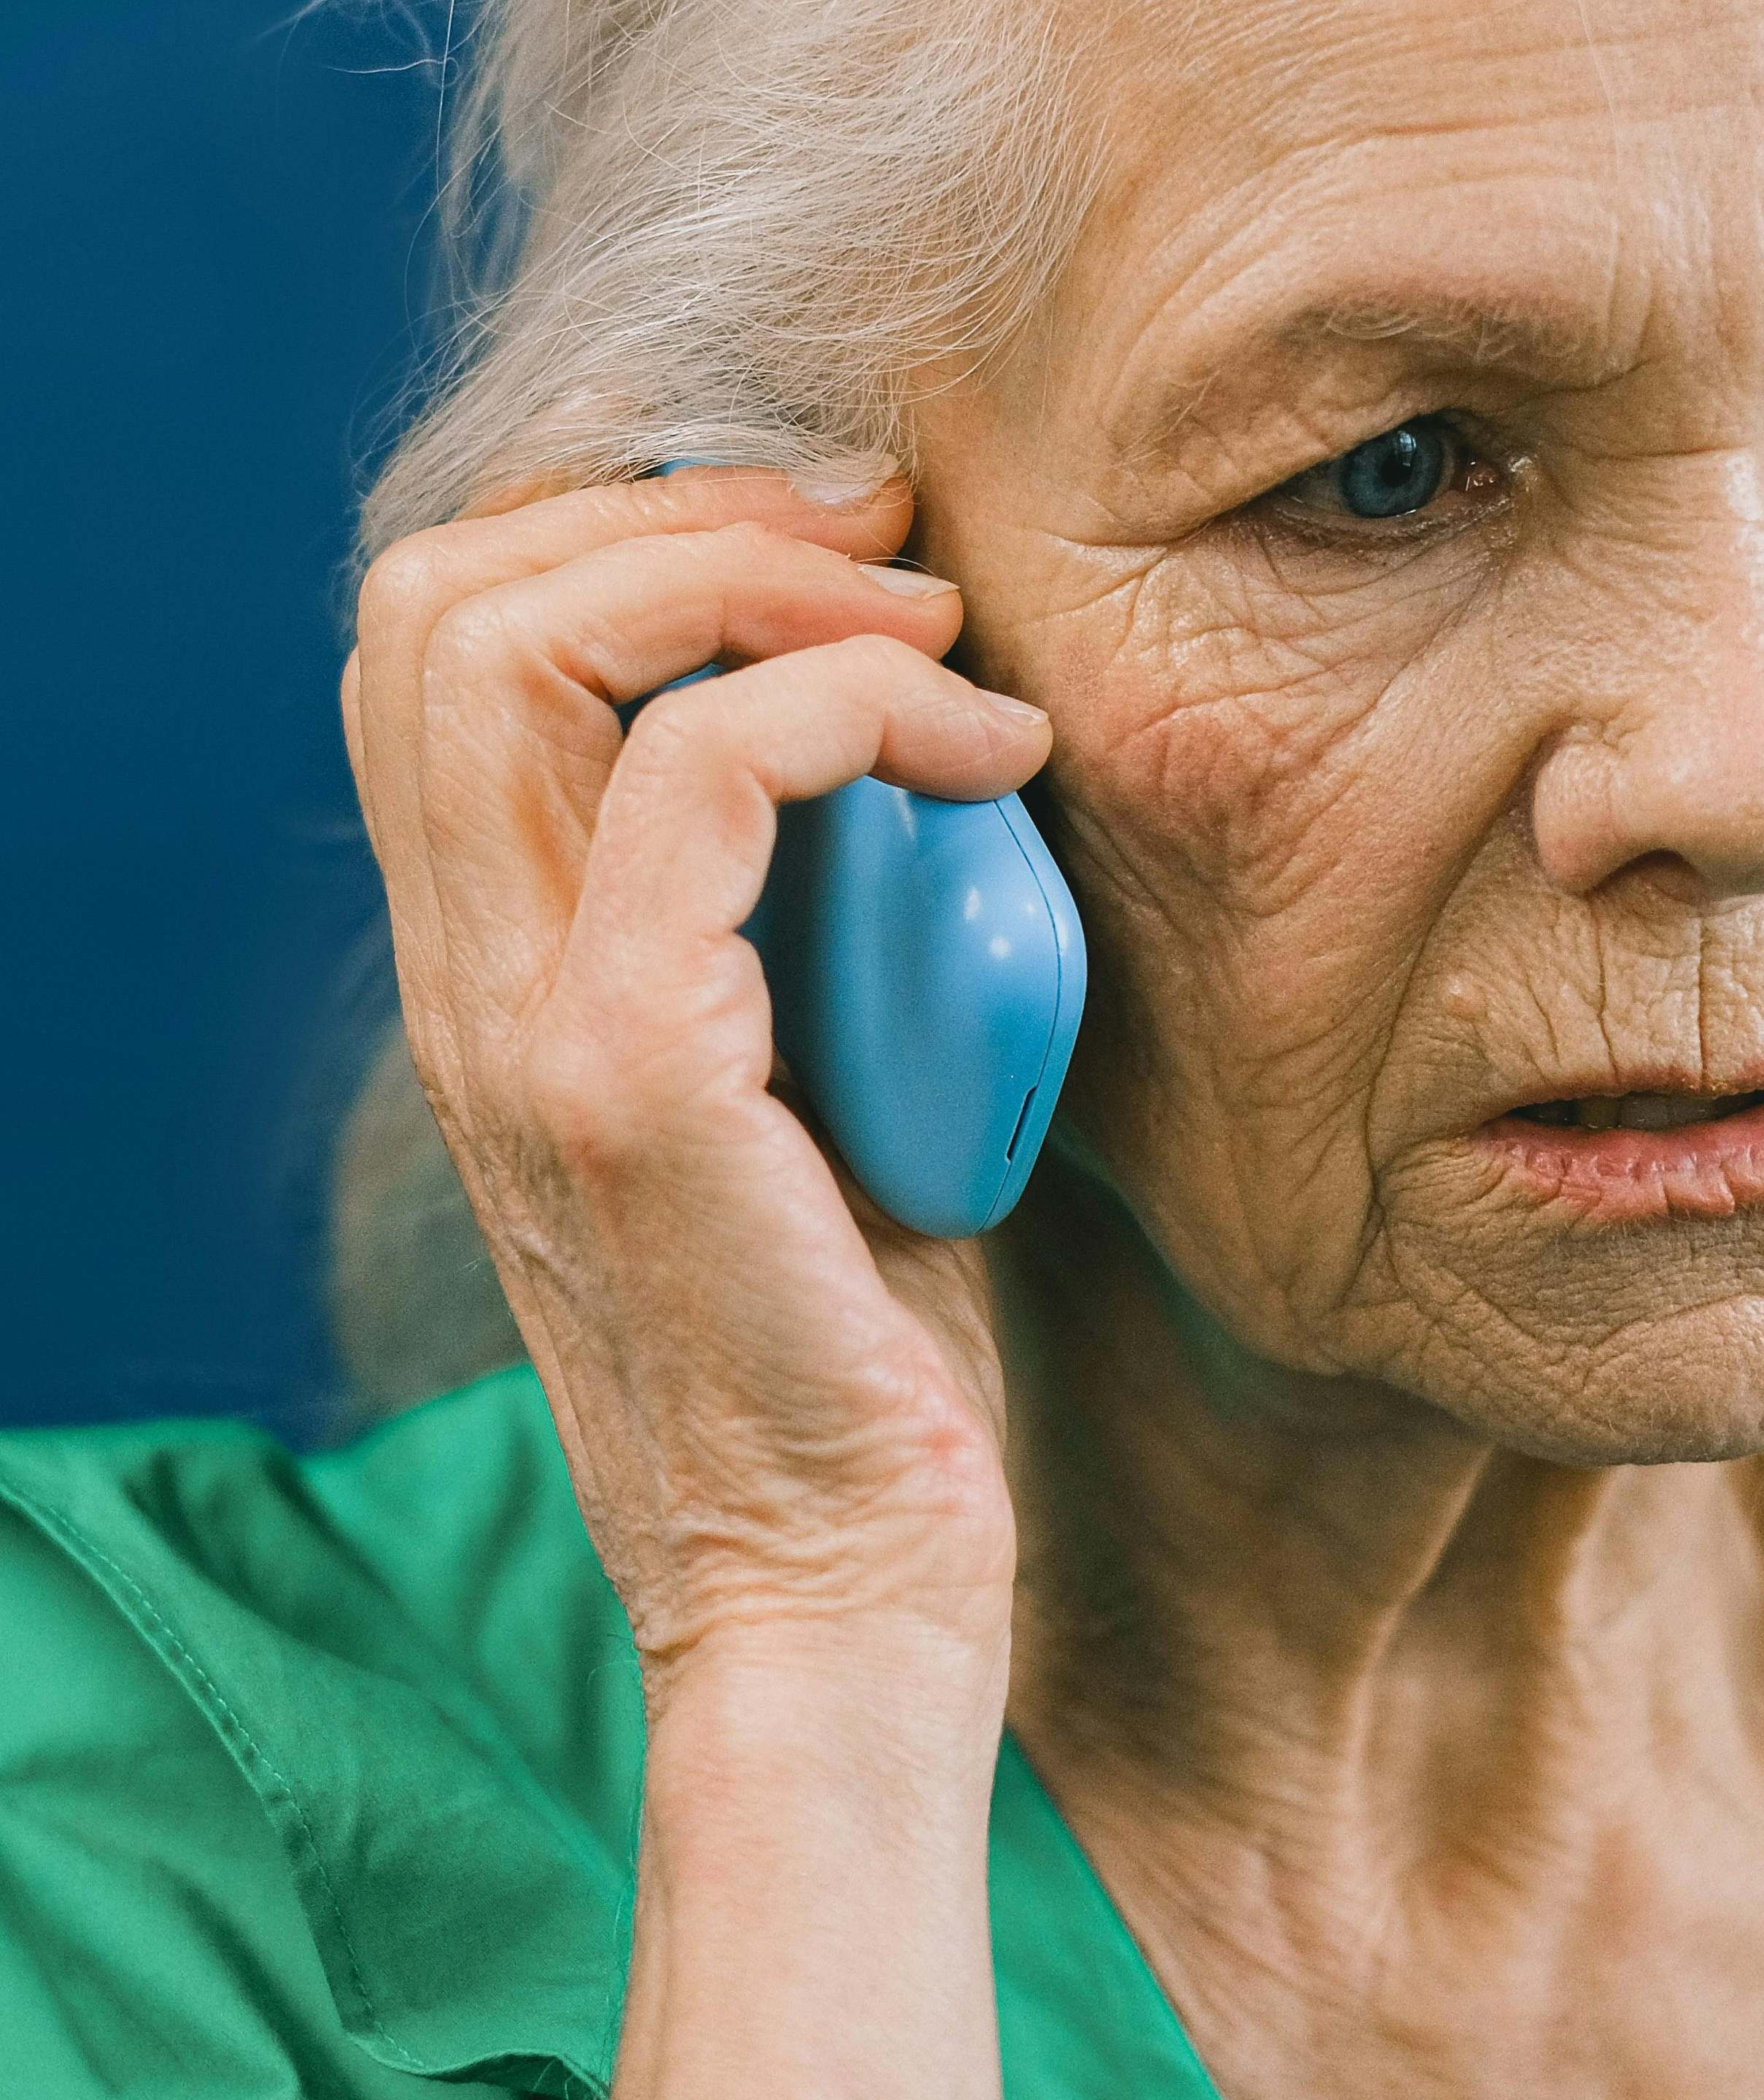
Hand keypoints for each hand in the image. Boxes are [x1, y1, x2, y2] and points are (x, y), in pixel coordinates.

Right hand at [343, 468, 1044, 1712]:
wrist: (847, 1588)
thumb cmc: (870, 1340)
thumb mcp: (815, 1076)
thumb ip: (795, 915)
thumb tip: (910, 736)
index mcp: (503, 969)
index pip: (443, 650)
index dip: (625, 533)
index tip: (846, 551)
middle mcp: (472, 980)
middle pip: (438, 604)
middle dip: (681, 511)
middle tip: (885, 544)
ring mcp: (524, 1025)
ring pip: (509, 644)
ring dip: (752, 574)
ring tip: (935, 635)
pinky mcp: (628, 1081)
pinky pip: (696, 779)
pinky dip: (855, 708)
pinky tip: (991, 761)